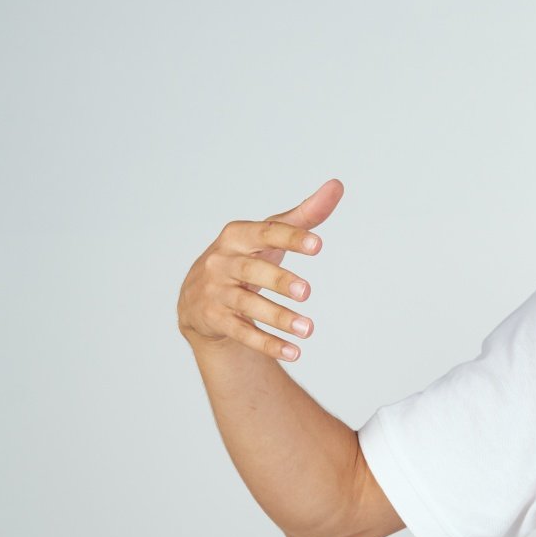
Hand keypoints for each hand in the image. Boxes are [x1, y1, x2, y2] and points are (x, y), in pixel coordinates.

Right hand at [176, 180, 342, 360]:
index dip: (291, 238)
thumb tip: (337, 185)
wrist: (198, 299)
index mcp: (236, 236)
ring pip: (248, 305)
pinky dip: (268, 344)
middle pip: (252, 270)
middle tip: (307, 291)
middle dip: (280, 280)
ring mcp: (216, 292)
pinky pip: (243, 333)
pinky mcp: (215, 320)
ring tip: (309, 328)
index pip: (265, 233)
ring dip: (279, 318)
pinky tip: (294, 351)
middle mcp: (222, 262)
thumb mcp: (267, 235)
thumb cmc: (244, 257)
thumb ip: (303, 215)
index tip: (319, 245)